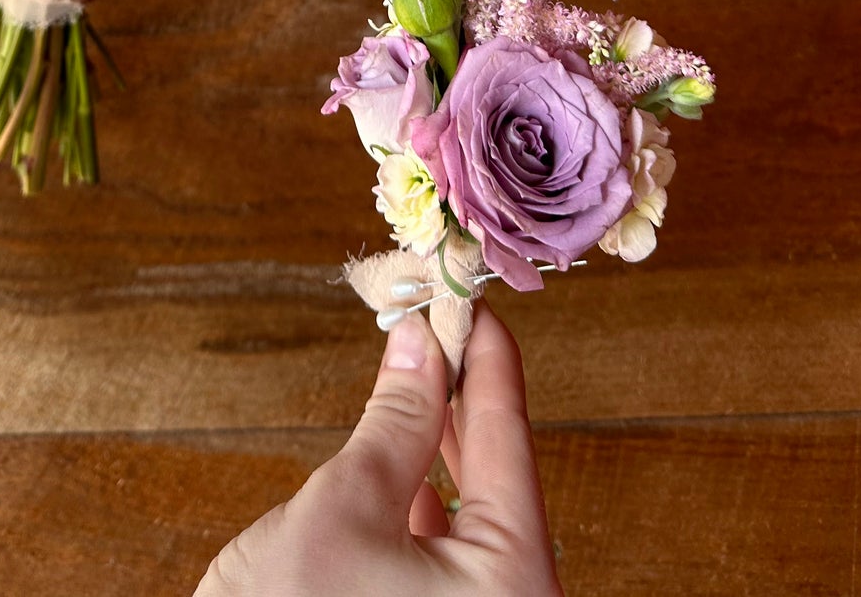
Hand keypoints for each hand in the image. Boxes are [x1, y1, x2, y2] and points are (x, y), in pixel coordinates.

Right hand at [196, 305, 560, 595]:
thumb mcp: (345, 508)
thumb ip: (393, 423)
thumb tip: (420, 345)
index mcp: (515, 578)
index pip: (507, 434)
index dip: (486, 354)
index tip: (471, 293)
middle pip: (496, 470)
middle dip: (458, 391)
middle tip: (434, 318)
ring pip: (469, 508)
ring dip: (436, 436)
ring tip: (414, 367)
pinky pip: (443, 546)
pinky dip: (418, 488)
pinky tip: (397, 449)